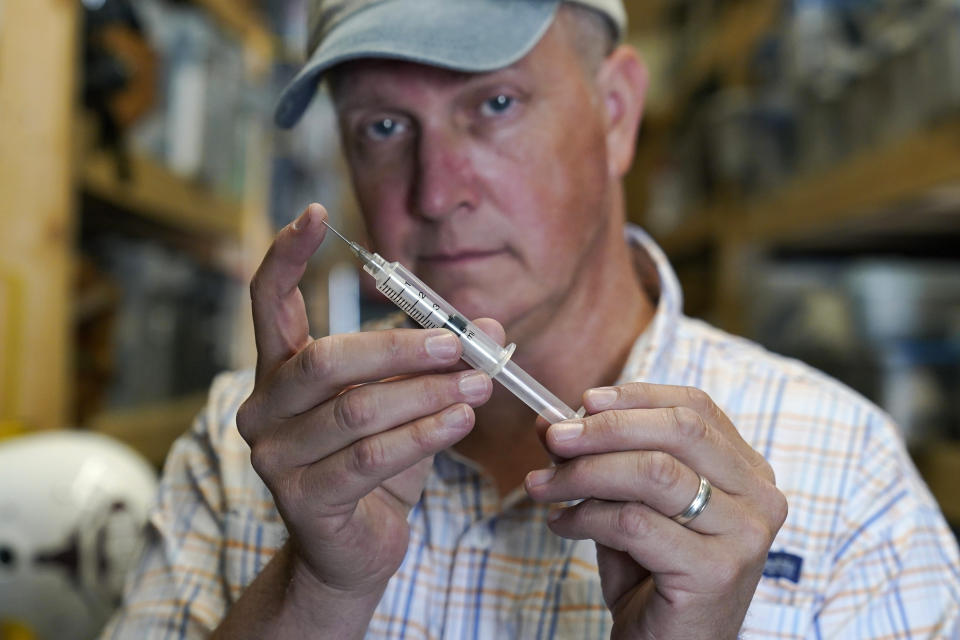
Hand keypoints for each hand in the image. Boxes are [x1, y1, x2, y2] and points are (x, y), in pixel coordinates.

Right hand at [237, 203, 498, 599]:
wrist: (355, 548)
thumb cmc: (376, 463)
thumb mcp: (405, 401)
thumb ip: (433, 362)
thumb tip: (491, 329)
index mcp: (279, 372)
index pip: (268, 301)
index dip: (287, 255)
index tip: (315, 210)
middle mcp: (264, 408)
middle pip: (326, 359)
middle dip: (400, 348)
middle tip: (460, 346)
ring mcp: (276, 457)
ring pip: (357, 410)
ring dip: (426, 393)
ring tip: (479, 384)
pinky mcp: (302, 499)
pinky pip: (370, 457)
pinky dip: (422, 435)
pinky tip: (460, 421)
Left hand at [524, 383, 787, 639]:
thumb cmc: (651, 575)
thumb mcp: (628, 503)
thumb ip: (601, 460)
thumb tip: (551, 420)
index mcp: (747, 471)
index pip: (695, 408)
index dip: (636, 397)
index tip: (583, 401)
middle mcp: (759, 498)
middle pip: (679, 431)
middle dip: (606, 428)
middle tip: (553, 437)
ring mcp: (744, 535)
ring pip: (655, 473)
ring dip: (585, 472)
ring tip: (543, 485)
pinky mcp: (716, 572)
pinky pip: (635, 524)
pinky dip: (586, 517)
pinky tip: (562, 525)